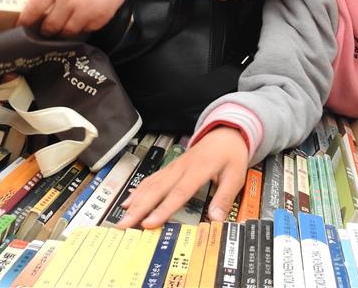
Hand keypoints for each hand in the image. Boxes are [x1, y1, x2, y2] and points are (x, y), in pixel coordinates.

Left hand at [18, 0, 135, 37]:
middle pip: (49, 27)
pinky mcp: (99, 17)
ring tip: (69, 22)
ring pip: (68, 32)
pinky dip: (85, 27)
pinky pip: (87, 30)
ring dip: (66, 30)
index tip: (23, 26)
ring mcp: (84, 10)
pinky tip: (87, 16)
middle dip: (47, 30)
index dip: (25, 21)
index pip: (32, 10)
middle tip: (49, 28)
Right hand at [115, 126, 249, 229]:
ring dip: (135, 201)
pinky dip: (139, 191)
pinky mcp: (170, 168)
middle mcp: (181, 168)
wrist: (225, 133)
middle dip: (139, 208)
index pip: (179, 192)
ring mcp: (174, 167)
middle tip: (124, 224)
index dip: (163, 208)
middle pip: (158, 189)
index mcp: (198, 169)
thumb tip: (215, 219)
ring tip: (122, 216)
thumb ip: (224, 196)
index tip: (149, 223)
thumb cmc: (231, 155)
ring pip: (151, 184)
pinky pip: (152, 179)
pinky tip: (128, 201)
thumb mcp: (236, 175)